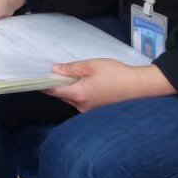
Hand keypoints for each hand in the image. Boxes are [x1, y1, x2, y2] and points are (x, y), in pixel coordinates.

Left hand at [46, 60, 174, 112]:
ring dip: (69, 90)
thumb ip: (71, 69)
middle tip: (57, 72)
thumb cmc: (116, 73)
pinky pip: (81, 102)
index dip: (44, 84)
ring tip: (74, 77)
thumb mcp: (92, 65)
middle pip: (62, 96)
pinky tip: (86, 84)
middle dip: (58, 86)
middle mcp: (81, 106)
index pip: (54, 92)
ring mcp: (89, 111)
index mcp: (78, 94)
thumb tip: (53, 70)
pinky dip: (79, 94)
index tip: (38, 76)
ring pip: (72, 100)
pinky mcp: (97, 111)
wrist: (140, 86)